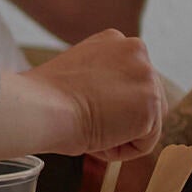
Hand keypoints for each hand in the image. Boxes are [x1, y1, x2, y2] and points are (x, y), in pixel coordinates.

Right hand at [0, 25, 171, 168]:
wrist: (40, 108)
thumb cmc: (43, 99)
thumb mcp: (76, 74)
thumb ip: (101, 79)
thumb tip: (114, 102)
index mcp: (115, 40)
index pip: (128, 81)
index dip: (108, 105)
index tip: (84, 109)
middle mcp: (136, 50)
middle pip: (145, 100)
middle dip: (120, 120)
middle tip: (87, 123)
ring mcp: (147, 75)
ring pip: (148, 122)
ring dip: (120, 135)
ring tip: (90, 129)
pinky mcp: (152, 103)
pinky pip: (145, 143)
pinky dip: (121, 150)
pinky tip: (98, 141)